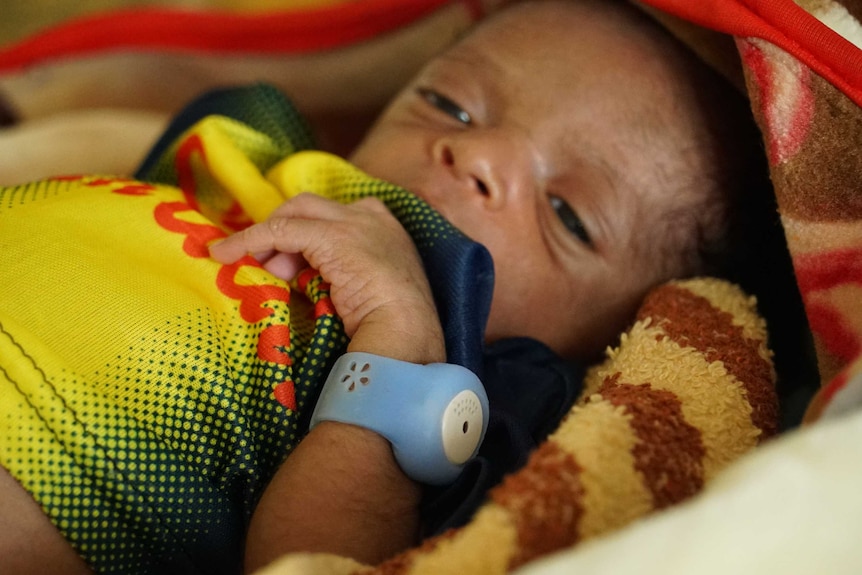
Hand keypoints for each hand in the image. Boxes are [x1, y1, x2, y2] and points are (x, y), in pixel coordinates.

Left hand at [210, 193, 444, 362]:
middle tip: (269, 268)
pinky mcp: (331, 235)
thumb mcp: (366, 291)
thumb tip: (301, 278)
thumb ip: (341, 276)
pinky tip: (225, 254)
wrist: (409, 333)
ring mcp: (353, 223)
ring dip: (266, 240)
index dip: (305, 240)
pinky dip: (248, 240)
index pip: (335, 220)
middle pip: (310, 208)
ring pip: (292, 215)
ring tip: (256, 272)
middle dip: (282, 233)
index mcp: (388, 231)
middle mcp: (372, 217)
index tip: (291, 266)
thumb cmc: (395, 327)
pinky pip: (278, 231)